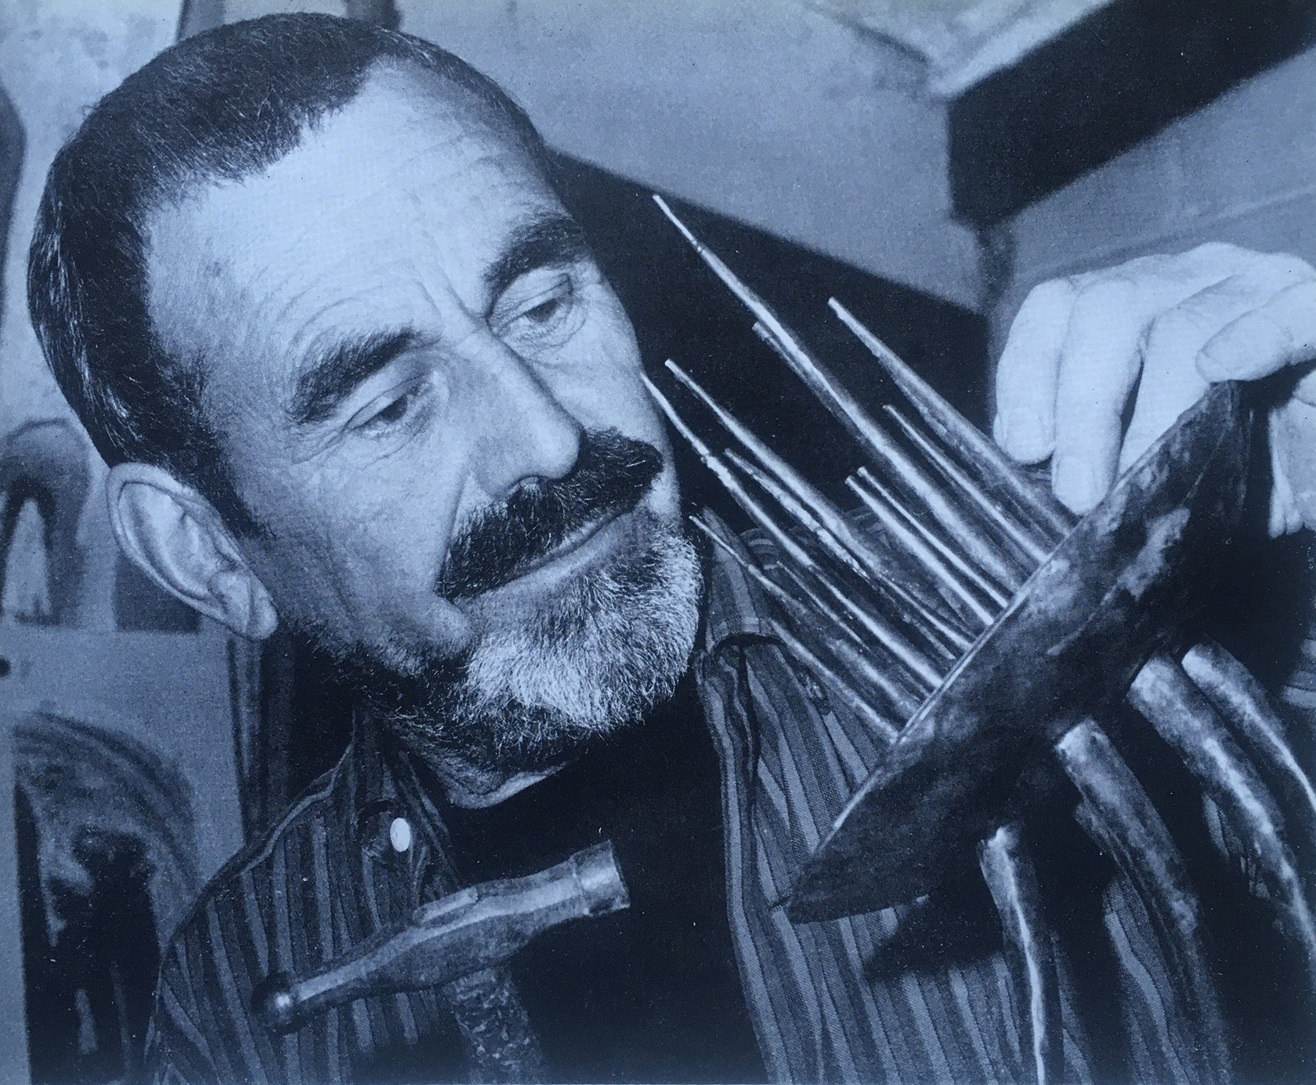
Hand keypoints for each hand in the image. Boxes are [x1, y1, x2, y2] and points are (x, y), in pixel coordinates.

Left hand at [992, 243, 1315, 533]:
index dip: (1027, 372)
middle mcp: (1188, 280)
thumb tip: (1035, 474)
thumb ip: (1093, 454)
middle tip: (1078, 490)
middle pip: (1107, 309)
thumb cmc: (1241, 464)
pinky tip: (1224, 372)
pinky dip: (1253, 338)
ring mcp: (1257, 286)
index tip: (1024, 446)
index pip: (1057, 307)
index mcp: (1133, 304)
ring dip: (1153, 410)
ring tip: (1139, 479)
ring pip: (1182, 323)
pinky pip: (1286, 311)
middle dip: (1081, 404)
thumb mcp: (1151, 460)